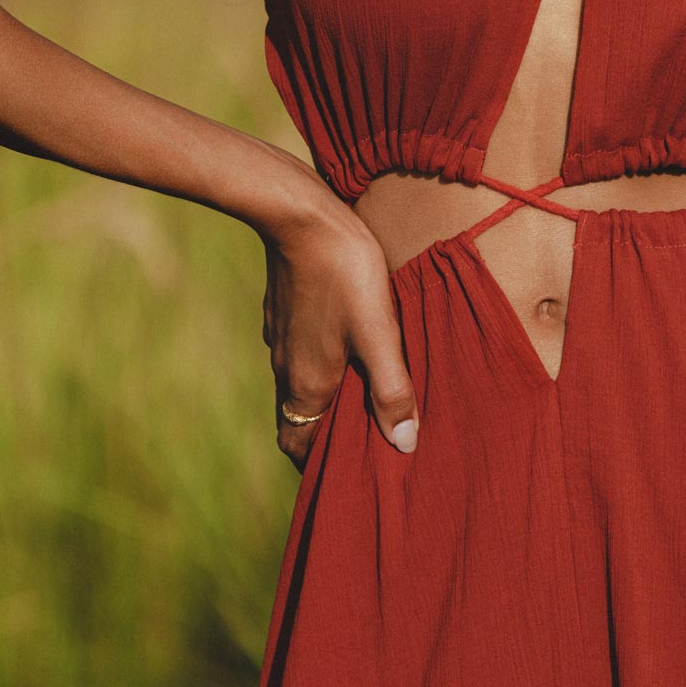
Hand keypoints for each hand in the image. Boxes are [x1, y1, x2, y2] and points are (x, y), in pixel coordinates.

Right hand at [259, 202, 419, 471]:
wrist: (298, 214)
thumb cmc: (344, 273)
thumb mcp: (378, 334)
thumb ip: (391, 391)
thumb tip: (405, 445)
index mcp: (306, 384)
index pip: (296, 447)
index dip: (316, 466)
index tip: (345, 472)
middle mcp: (286, 367)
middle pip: (298, 420)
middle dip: (324, 436)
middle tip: (361, 437)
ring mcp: (280, 337)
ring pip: (298, 383)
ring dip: (325, 397)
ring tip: (362, 394)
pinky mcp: (282, 311)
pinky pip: (298, 352)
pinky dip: (319, 363)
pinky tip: (346, 345)